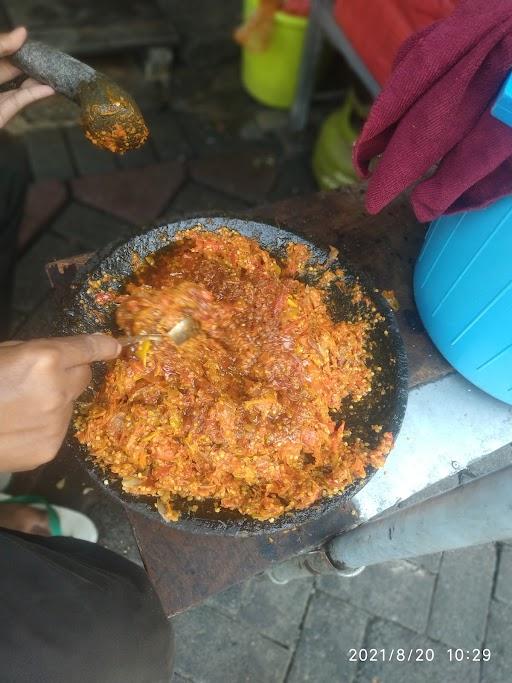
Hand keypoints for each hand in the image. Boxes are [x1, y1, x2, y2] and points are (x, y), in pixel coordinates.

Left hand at [0, 27, 53, 126]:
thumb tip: (22, 32)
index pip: (0, 53)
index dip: (13, 45)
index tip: (29, 40)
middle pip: (9, 68)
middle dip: (29, 62)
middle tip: (45, 56)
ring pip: (18, 86)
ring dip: (37, 80)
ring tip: (52, 71)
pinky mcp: (1, 115)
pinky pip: (19, 102)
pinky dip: (35, 95)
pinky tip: (49, 88)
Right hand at [0, 335, 119, 471]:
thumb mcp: (4, 353)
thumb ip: (37, 353)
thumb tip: (65, 355)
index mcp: (45, 359)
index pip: (87, 349)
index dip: (102, 346)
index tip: (115, 346)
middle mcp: (58, 390)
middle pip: (84, 376)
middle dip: (69, 373)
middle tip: (40, 378)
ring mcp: (57, 423)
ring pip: (70, 405)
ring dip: (55, 401)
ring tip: (19, 408)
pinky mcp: (50, 449)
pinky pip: (58, 430)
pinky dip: (44, 426)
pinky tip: (17, 428)